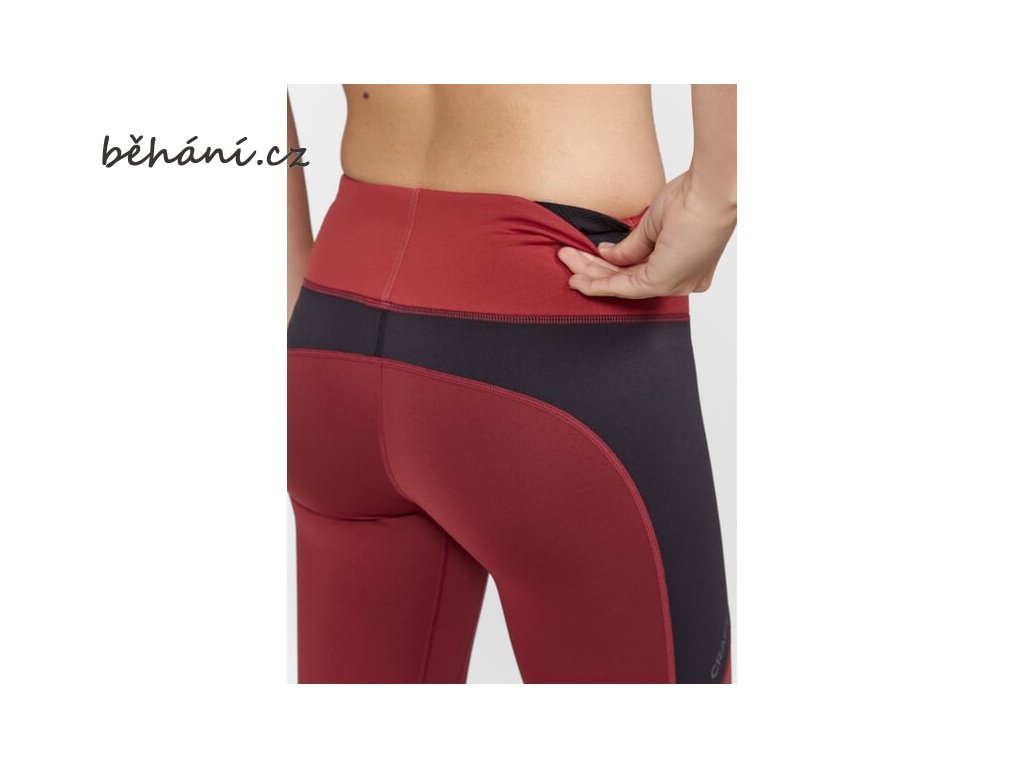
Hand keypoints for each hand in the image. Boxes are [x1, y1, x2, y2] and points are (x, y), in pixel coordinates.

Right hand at [556, 171, 735, 297]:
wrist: (709, 192)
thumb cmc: (695, 199)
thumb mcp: (653, 225)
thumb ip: (631, 247)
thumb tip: (607, 255)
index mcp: (686, 266)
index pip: (641, 269)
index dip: (611, 266)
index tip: (588, 258)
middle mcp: (682, 280)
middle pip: (628, 279)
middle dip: (594, 270)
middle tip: (570, 261)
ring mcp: (674, 283)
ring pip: (623, 283)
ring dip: (590, 273)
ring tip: (567, 261)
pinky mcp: (663, 281)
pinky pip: (624, 286)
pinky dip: (599, 283)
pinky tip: (580, 278)